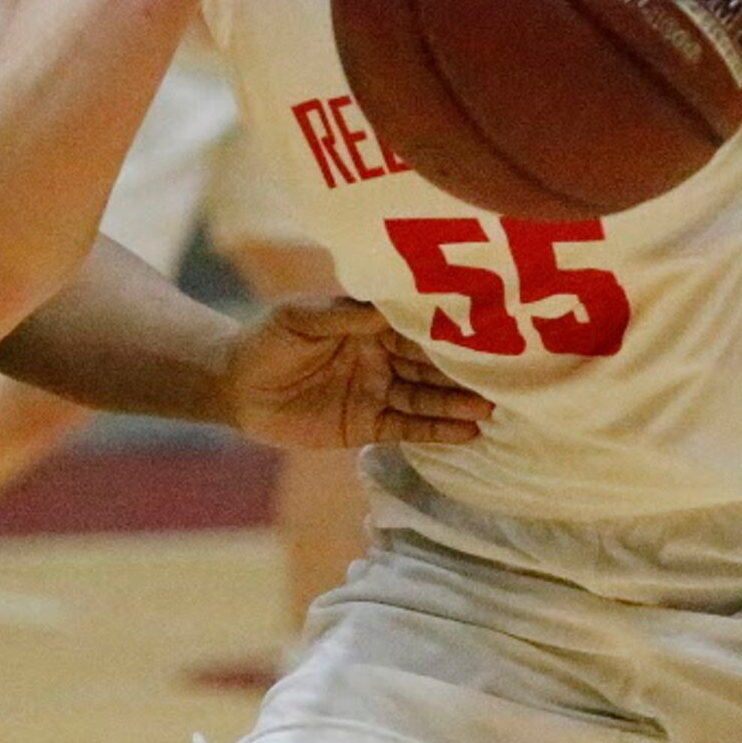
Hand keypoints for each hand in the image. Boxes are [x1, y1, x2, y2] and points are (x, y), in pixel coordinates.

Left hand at [218, 297, 492, 450]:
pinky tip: (466, 432)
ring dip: (457, 403)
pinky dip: (436, 431)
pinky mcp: (368, 426)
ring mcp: (379, 392)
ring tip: (491, 408)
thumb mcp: (300, 318)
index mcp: (372, 325)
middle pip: (430, 365)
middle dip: (464, 370)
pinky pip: (407, 429)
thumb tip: (388, 310)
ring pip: (425, 398)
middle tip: (506, 374)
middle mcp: (383, 357)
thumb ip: (343, 316)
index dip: (449, 329)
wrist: (235, 386)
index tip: (486, 328)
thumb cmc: (267, 338)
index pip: (418, 327)